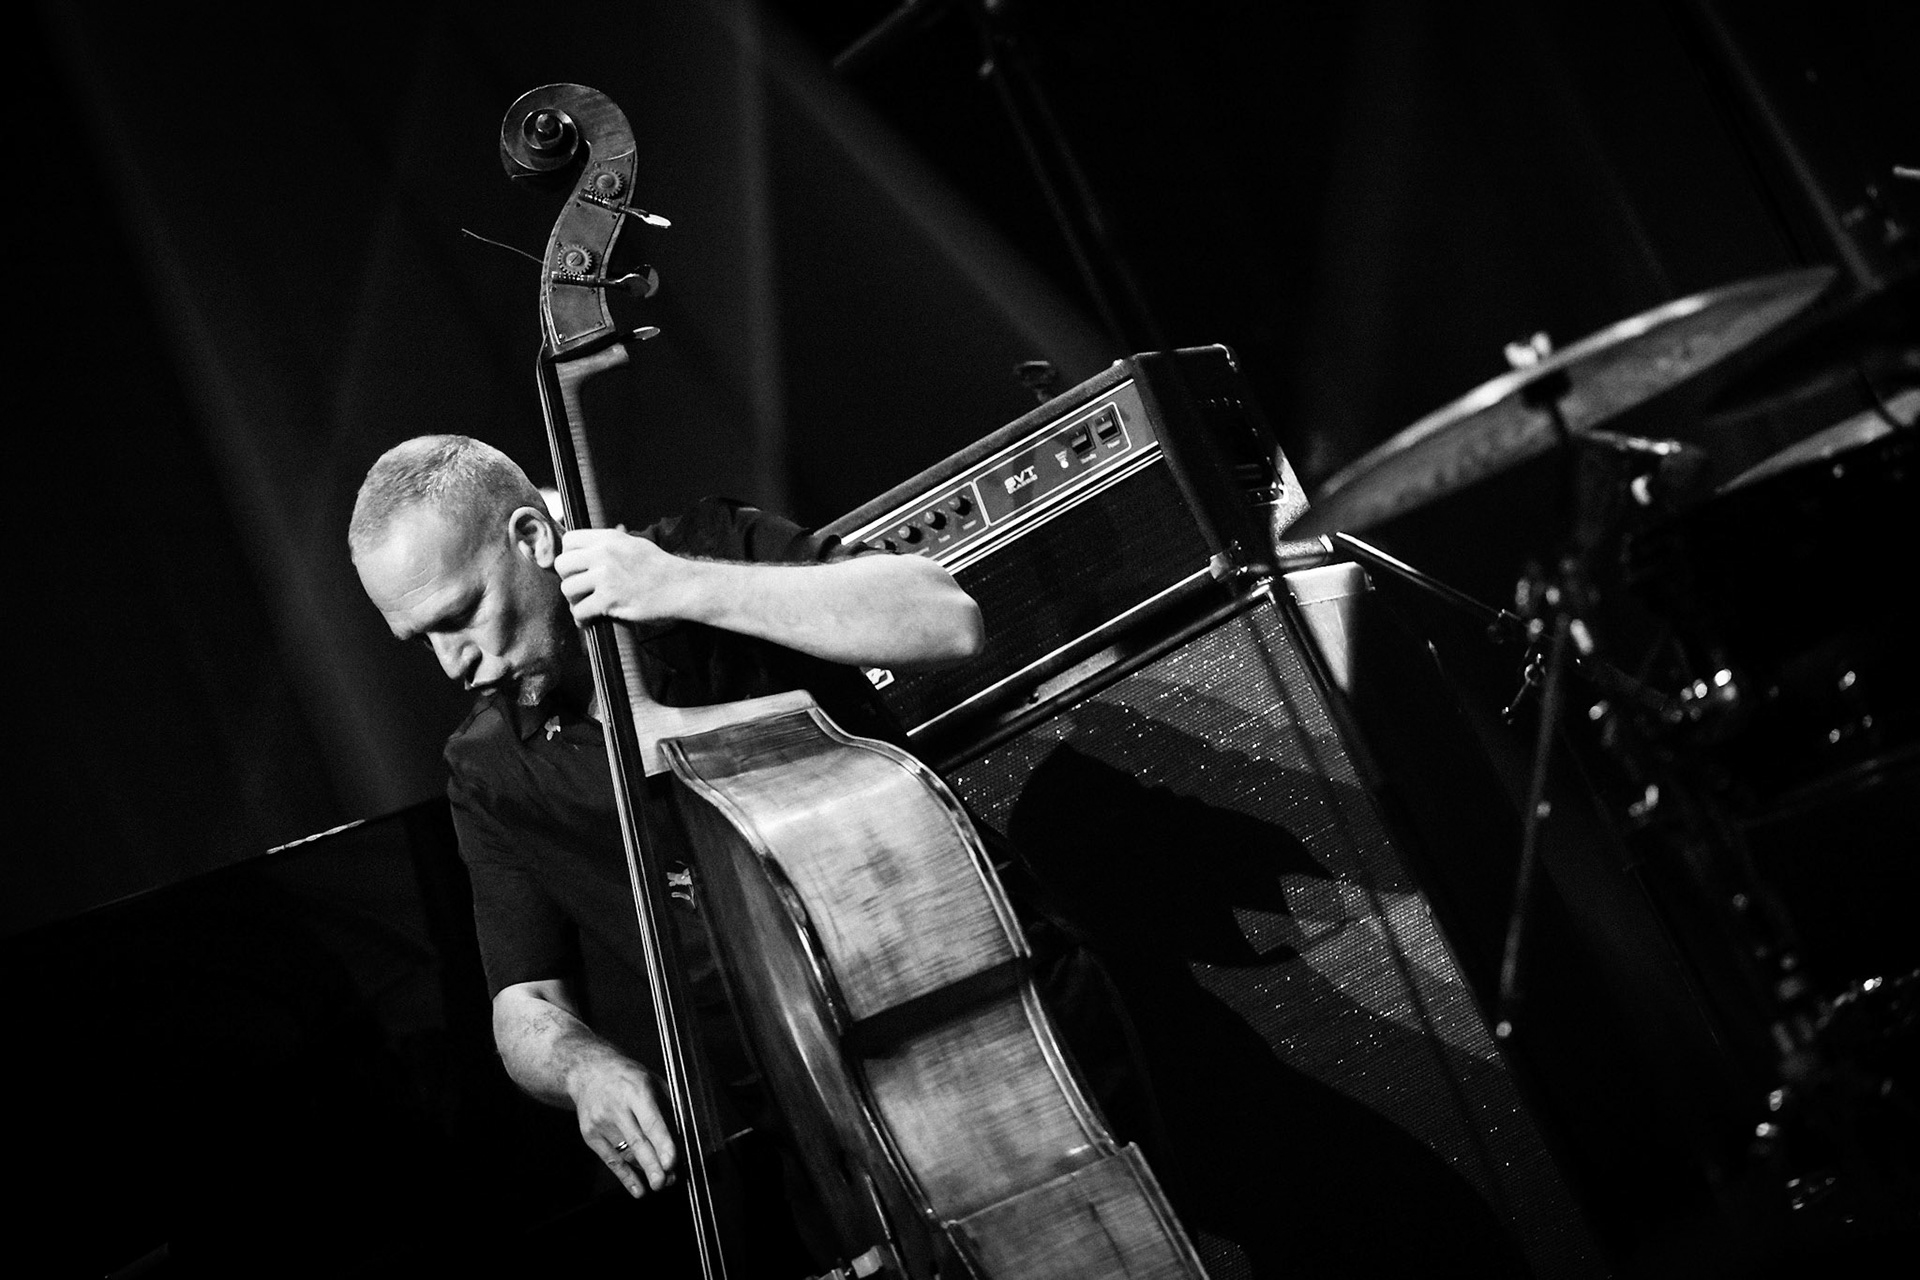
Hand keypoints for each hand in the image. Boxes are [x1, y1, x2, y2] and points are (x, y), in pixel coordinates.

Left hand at [554, 528, 690, 625]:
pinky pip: (580, 610)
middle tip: (579, 589)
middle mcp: (604, 554)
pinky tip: (588, 620)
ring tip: (585, 606)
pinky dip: (581, 618)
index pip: (569, 540)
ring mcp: (606, 576)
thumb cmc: (662, 568)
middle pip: (562, 564)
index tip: (576, 568)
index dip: (569, 555)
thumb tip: (593, 545)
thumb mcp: (635, 545)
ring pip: (568, 588)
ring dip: (574, 600)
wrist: (682, 587)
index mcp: (610, 538)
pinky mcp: (610, 600)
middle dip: (568, 579)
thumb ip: (612, 543)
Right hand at [567, 1054, 680, 1196]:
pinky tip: (638, 1189)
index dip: (663, 1143)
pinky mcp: (590, 1135)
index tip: (672, 1161)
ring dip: (645, 1171)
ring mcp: (600, 1122)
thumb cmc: (627, 1077)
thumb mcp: (653, 1081)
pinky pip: (611, 1161)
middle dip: (653, 1165)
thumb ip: (670, 1106)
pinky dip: (625, 1177)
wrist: (589, 1072)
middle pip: (637, 1142)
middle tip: (665, 1182)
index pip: (651, 1121)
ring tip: (662, 1182)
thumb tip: (686, 1134)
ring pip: (626, 1154)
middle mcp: (616, 1107)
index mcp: (636, 1091)